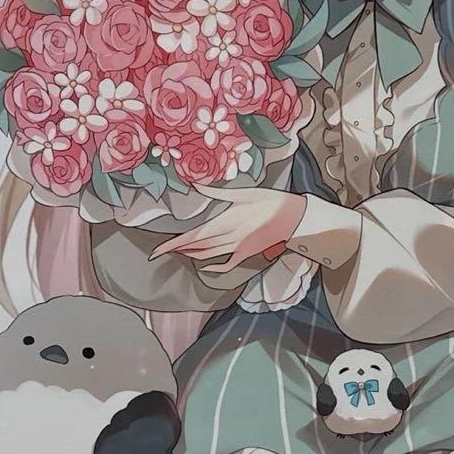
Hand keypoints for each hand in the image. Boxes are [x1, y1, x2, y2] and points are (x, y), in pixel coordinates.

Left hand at [150, 186, 307, 274]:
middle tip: (161, 250)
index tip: (158, 250)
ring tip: (178, 251)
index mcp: (228, 221)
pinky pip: (226, 264)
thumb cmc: (271, 201)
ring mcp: (239, 248)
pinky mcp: (246, 254)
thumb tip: (197, 186)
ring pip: (208, 255)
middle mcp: (231, 238)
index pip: (194, 236)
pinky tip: (203, 265)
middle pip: (197, 247)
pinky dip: (212, 267)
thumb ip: (218, 193)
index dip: (174, 244)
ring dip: (191, 254)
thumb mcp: (245, 193)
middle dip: (178, 249)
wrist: (295, 218)